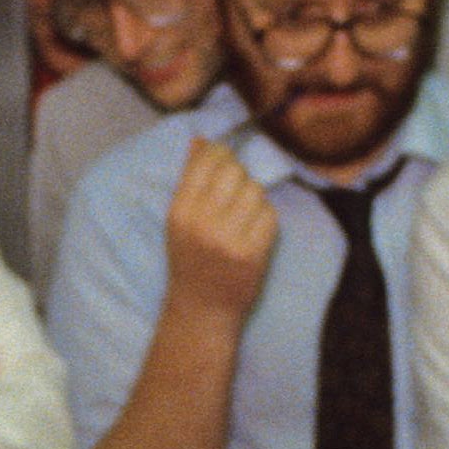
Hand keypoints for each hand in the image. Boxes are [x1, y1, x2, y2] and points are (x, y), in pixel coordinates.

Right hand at [160, 137, 282, 322]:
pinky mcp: (252, 252)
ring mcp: (228, 238)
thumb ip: (190, 179)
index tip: (226, 161)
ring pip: (255, 190)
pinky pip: (269, 214)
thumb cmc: (190, 260)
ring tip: (243, 216)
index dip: (221, 154)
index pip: (206, 161)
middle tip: (235, 194)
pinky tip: (253, 232)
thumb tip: (201, 139)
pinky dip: (265, 219)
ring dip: (254, 198)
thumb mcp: (179, 219)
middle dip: (239, 177)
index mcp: (180, 210)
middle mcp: (201, 222)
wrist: (202, 308)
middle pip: (234, 171)